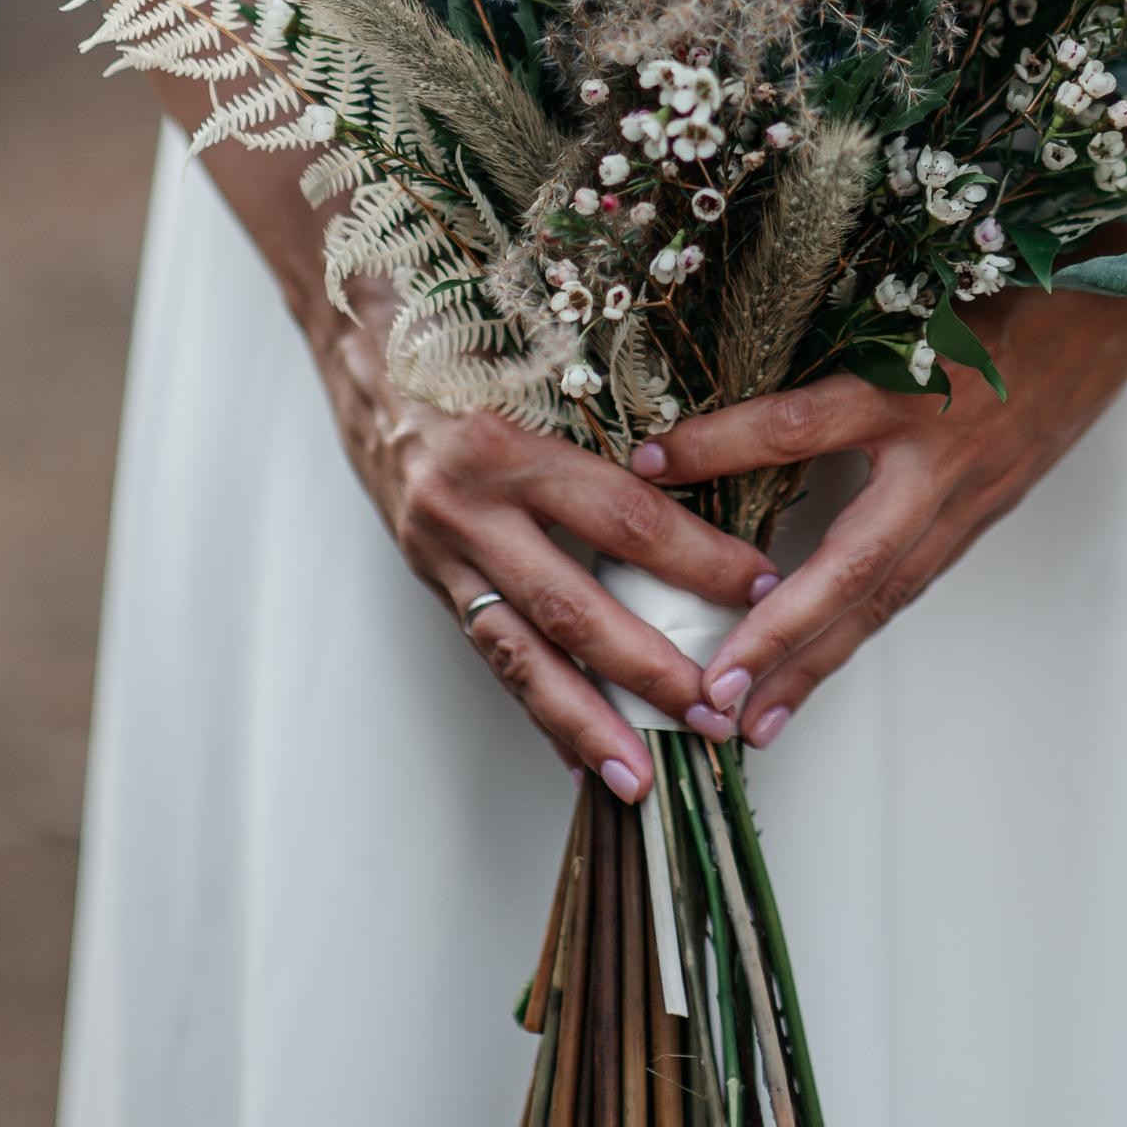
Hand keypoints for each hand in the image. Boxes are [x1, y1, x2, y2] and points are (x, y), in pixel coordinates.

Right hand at [307, 289, 780, 802]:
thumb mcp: (540, 369)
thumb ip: (610, 427)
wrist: (366, 352)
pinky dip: (537, 708)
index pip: (625, 517)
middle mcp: (471, 509)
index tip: (761, 587)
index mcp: (513, 447)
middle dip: (648, 669)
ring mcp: (443, 553)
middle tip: (714, 714)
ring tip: (639, 777)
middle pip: (573, 606)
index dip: (698, 558)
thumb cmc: (471, 350)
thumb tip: (710, 480)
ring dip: (585, 722)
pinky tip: (577, 756)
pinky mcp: (431, 579)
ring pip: (522, 654)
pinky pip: (492, 655)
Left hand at [629, 283, 1126, 745]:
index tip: (645, 465)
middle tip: (716, 690)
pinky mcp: (976, 521)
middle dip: (782, 634)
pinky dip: (856, 634)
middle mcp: (935, 461)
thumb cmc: (1002, 291)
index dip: (723, 445)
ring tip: (755, 721)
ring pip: (881, 597)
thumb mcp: (910, 296)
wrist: (1104, 312)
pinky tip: (814, 672)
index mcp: (911, 389)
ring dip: (816, 663)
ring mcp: (961, 502)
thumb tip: (729, 355)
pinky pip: (906, 588)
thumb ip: (829, 333)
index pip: (799, 425)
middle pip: (850, 564)